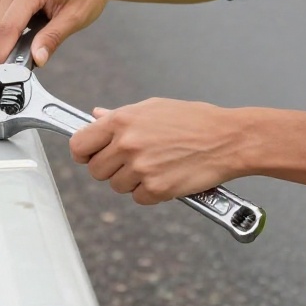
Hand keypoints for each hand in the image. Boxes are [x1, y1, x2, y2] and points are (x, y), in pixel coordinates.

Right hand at [0, 0, 122, 63]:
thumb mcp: (75, 18)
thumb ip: (52, 38)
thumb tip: (36, 59)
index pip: (7, 28)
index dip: (5, 54)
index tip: (11, 73)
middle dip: (6, 50)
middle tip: (28, 60)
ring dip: (7, 40)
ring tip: (35, 39)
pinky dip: (9, 31)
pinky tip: (30, 29)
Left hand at [69, 98, 242, 204]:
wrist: (227, 139)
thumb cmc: (194, 119)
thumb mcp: (154, 108)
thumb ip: (121, 115)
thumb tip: (95, 116)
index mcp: (123, 120)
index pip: (79, 144)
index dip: (83, 152)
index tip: (89, 154)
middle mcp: (127, 144)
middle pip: (95, 170)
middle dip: (110, 167)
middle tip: (133, 159)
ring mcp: (140, 168)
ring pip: (116, 186)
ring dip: (131, 180)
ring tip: (156, 163)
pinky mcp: (156, 190)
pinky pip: (138, 198)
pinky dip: (150, 192)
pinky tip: (167, 174)